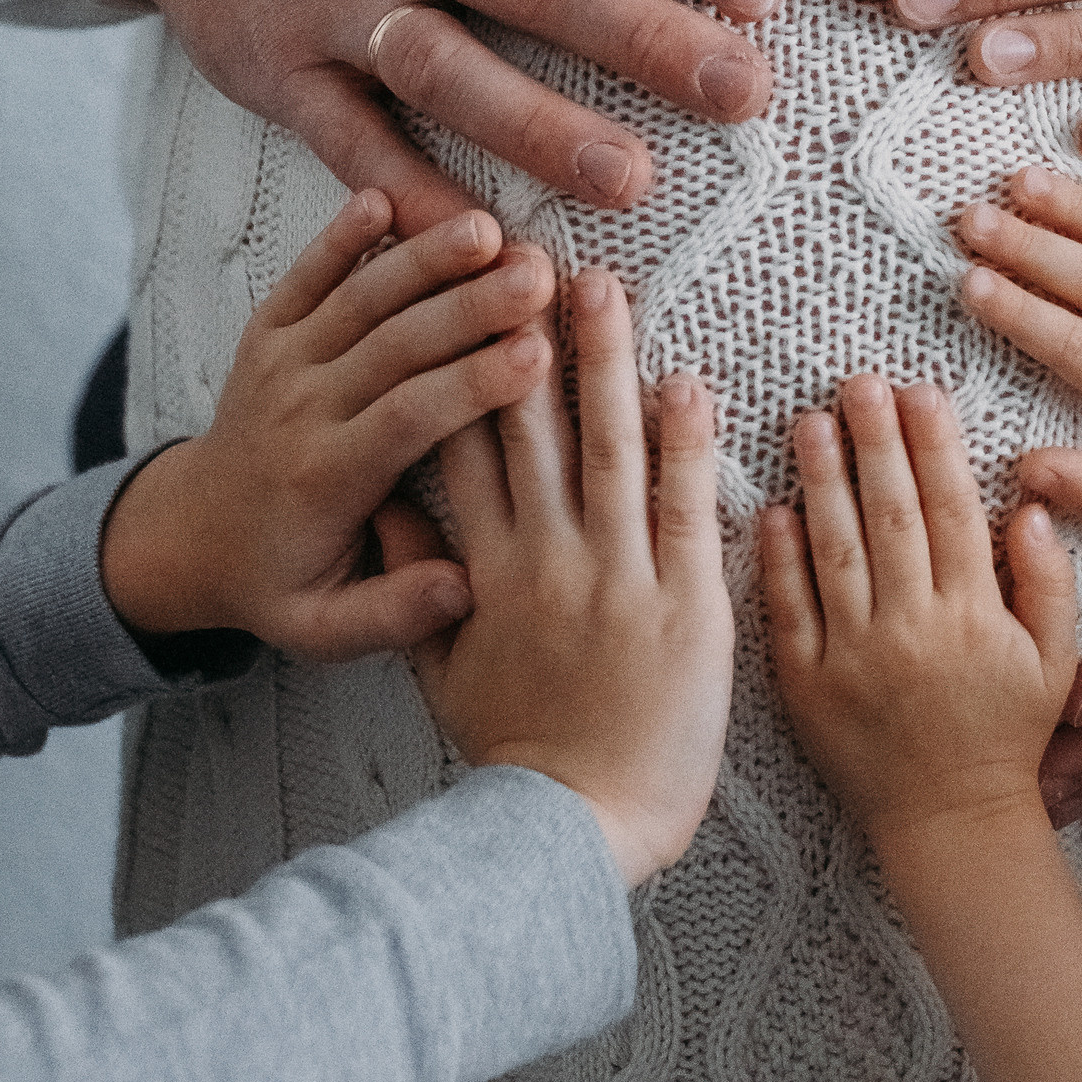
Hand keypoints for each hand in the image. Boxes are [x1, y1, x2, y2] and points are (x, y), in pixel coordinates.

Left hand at [101, 192, 551, 656]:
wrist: (188, 536)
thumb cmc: (278, 582)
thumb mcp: (325, 628)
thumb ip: (395, 613)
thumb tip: (465, 589)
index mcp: (326, 477)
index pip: (407, 418)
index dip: (472, 383)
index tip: (538, 354)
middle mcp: (300, 410)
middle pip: (390, 345)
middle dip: (468, 306)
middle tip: (538, 275)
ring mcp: (280, 363)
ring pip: (356, 299)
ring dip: (422, 259)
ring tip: (489, 227)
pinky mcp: (269, 333)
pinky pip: (304, 276)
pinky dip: (341, 234)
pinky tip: (388, 195)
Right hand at [402, 269, 732, 887]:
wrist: (579, 824)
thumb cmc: (520, 755)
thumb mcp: (442, 672)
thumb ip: (421, 585)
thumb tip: (396, 510)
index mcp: (485, 571)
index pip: (466, 447)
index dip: (465, 368)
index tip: (465, 303)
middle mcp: (546, 559)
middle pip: (531, 427)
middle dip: (528, 336)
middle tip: (530, 256)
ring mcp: (618, 577)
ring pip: (610, 447)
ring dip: (607, 361)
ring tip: (603, 289)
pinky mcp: (685, 603)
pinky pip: (684, 504)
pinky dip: (685, 441)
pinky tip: (684, 382)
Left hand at [760, 376, 1077, 846]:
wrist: (948, 824)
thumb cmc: (1006, 737)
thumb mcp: (1055, 662)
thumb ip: (1051, 582)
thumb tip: (1033, 505)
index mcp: (973, 615)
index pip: (950, 510)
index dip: (934, 446)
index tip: (918, 391)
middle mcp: (911, 628)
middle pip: (888, 516)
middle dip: (873, 441)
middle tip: (855, 382)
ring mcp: (852, 656)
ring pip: (834, 550)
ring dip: (821, 480)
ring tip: (807, 420)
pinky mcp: (806, 685)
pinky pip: (789, 611)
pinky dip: (778, 558)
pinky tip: (772, 508)